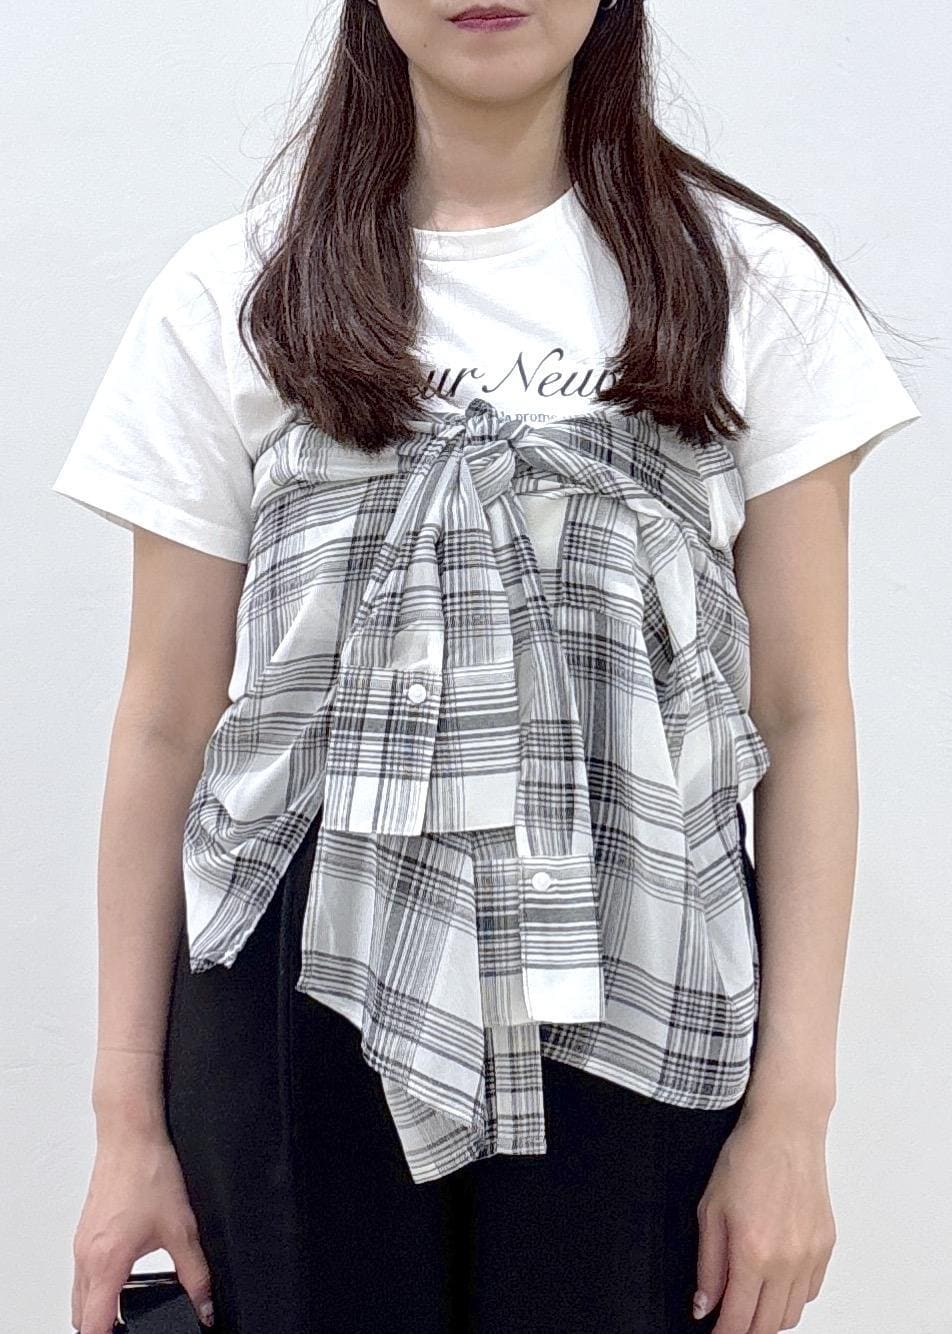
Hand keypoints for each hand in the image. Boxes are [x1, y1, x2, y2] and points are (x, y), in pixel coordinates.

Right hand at [71, 1127, 214, 1333]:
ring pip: (79, 1295)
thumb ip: (195, 1274)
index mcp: (107, 1263)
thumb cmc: (148, 1173)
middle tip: (131, 1327)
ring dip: (97, 1307)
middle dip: (102, 1329)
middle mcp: (86, 1257)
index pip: (94, 1326)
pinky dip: (96, 1285)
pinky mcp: (84, 1233)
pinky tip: (121, 1275)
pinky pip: (82, 1273)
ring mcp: (81, 1245)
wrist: (131, 1137)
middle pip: (81, 1317)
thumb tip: (205, 1306)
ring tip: (127, 1306)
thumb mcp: (181, 1229)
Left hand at [692, 1102, 836, 1331]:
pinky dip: (791, 1297)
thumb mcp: (710, 1210)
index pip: (739, 1320)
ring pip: (792, 1314)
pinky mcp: (826, 1246)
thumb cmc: (745, 1159)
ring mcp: (811, 1255)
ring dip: (770, 1318)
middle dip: (745, 1330)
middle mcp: (787, 1261)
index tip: (713, 1333)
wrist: (786, 1130)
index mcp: (753, 1253)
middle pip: (768, 1325)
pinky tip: (774, 1281)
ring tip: (749, 1302)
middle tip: (728, 1322)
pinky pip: (810, 1291)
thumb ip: (708, 1265)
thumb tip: (704, 1306)